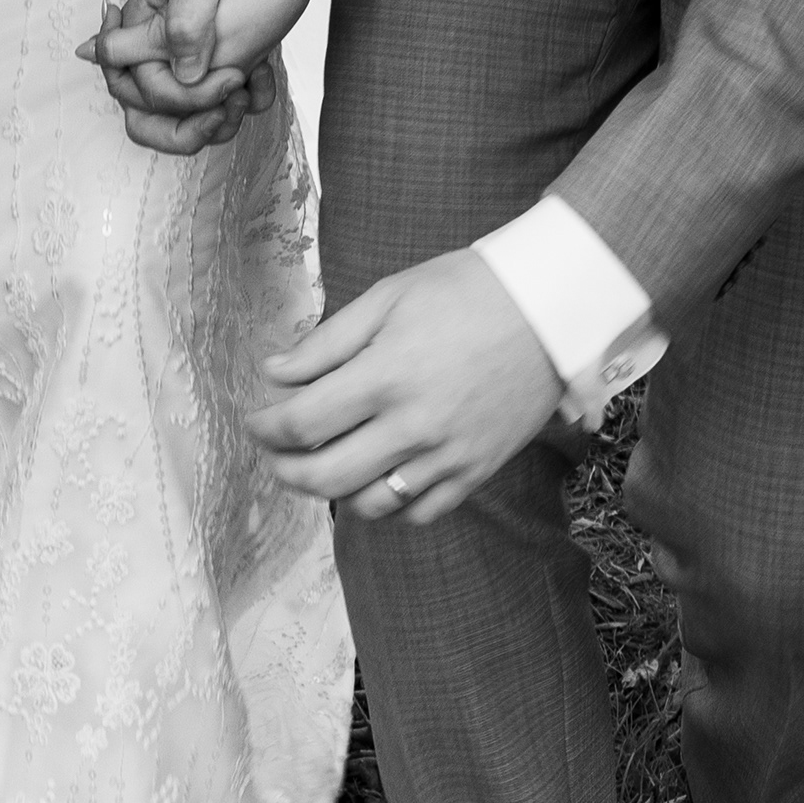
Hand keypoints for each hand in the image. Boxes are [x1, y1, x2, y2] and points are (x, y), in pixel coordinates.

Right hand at [79, 0, 304, 153]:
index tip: (227, 79)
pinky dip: (246, 100)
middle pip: (148, 116)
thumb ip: (182, 23)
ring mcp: (188, 58)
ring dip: (220, 118)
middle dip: (190, 125)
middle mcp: (158, 49)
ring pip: (185, 119)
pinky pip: (221, 103)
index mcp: (141, 26)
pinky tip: (265, 75)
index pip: (135, 87)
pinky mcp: (216, 61)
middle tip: (230, 105)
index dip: (176, 99)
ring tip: (250, 88)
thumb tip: (182, 75)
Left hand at [248, 250, 561, 523]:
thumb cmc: (465, 290)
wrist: (548, 308)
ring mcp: (447, 456)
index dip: (267, 427)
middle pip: (326, 476)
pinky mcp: (476, 472)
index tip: (254, 420)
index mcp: (386, 376)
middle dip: (286, 470)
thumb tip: (274, 373)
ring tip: (321, 468)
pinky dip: (388, 505)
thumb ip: (327, 342)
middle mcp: (414, 426)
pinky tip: (375, 480)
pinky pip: (419, 512)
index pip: (304, 423)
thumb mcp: (389, 297)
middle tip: (274, 455)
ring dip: (333, 493)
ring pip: (370, 504)